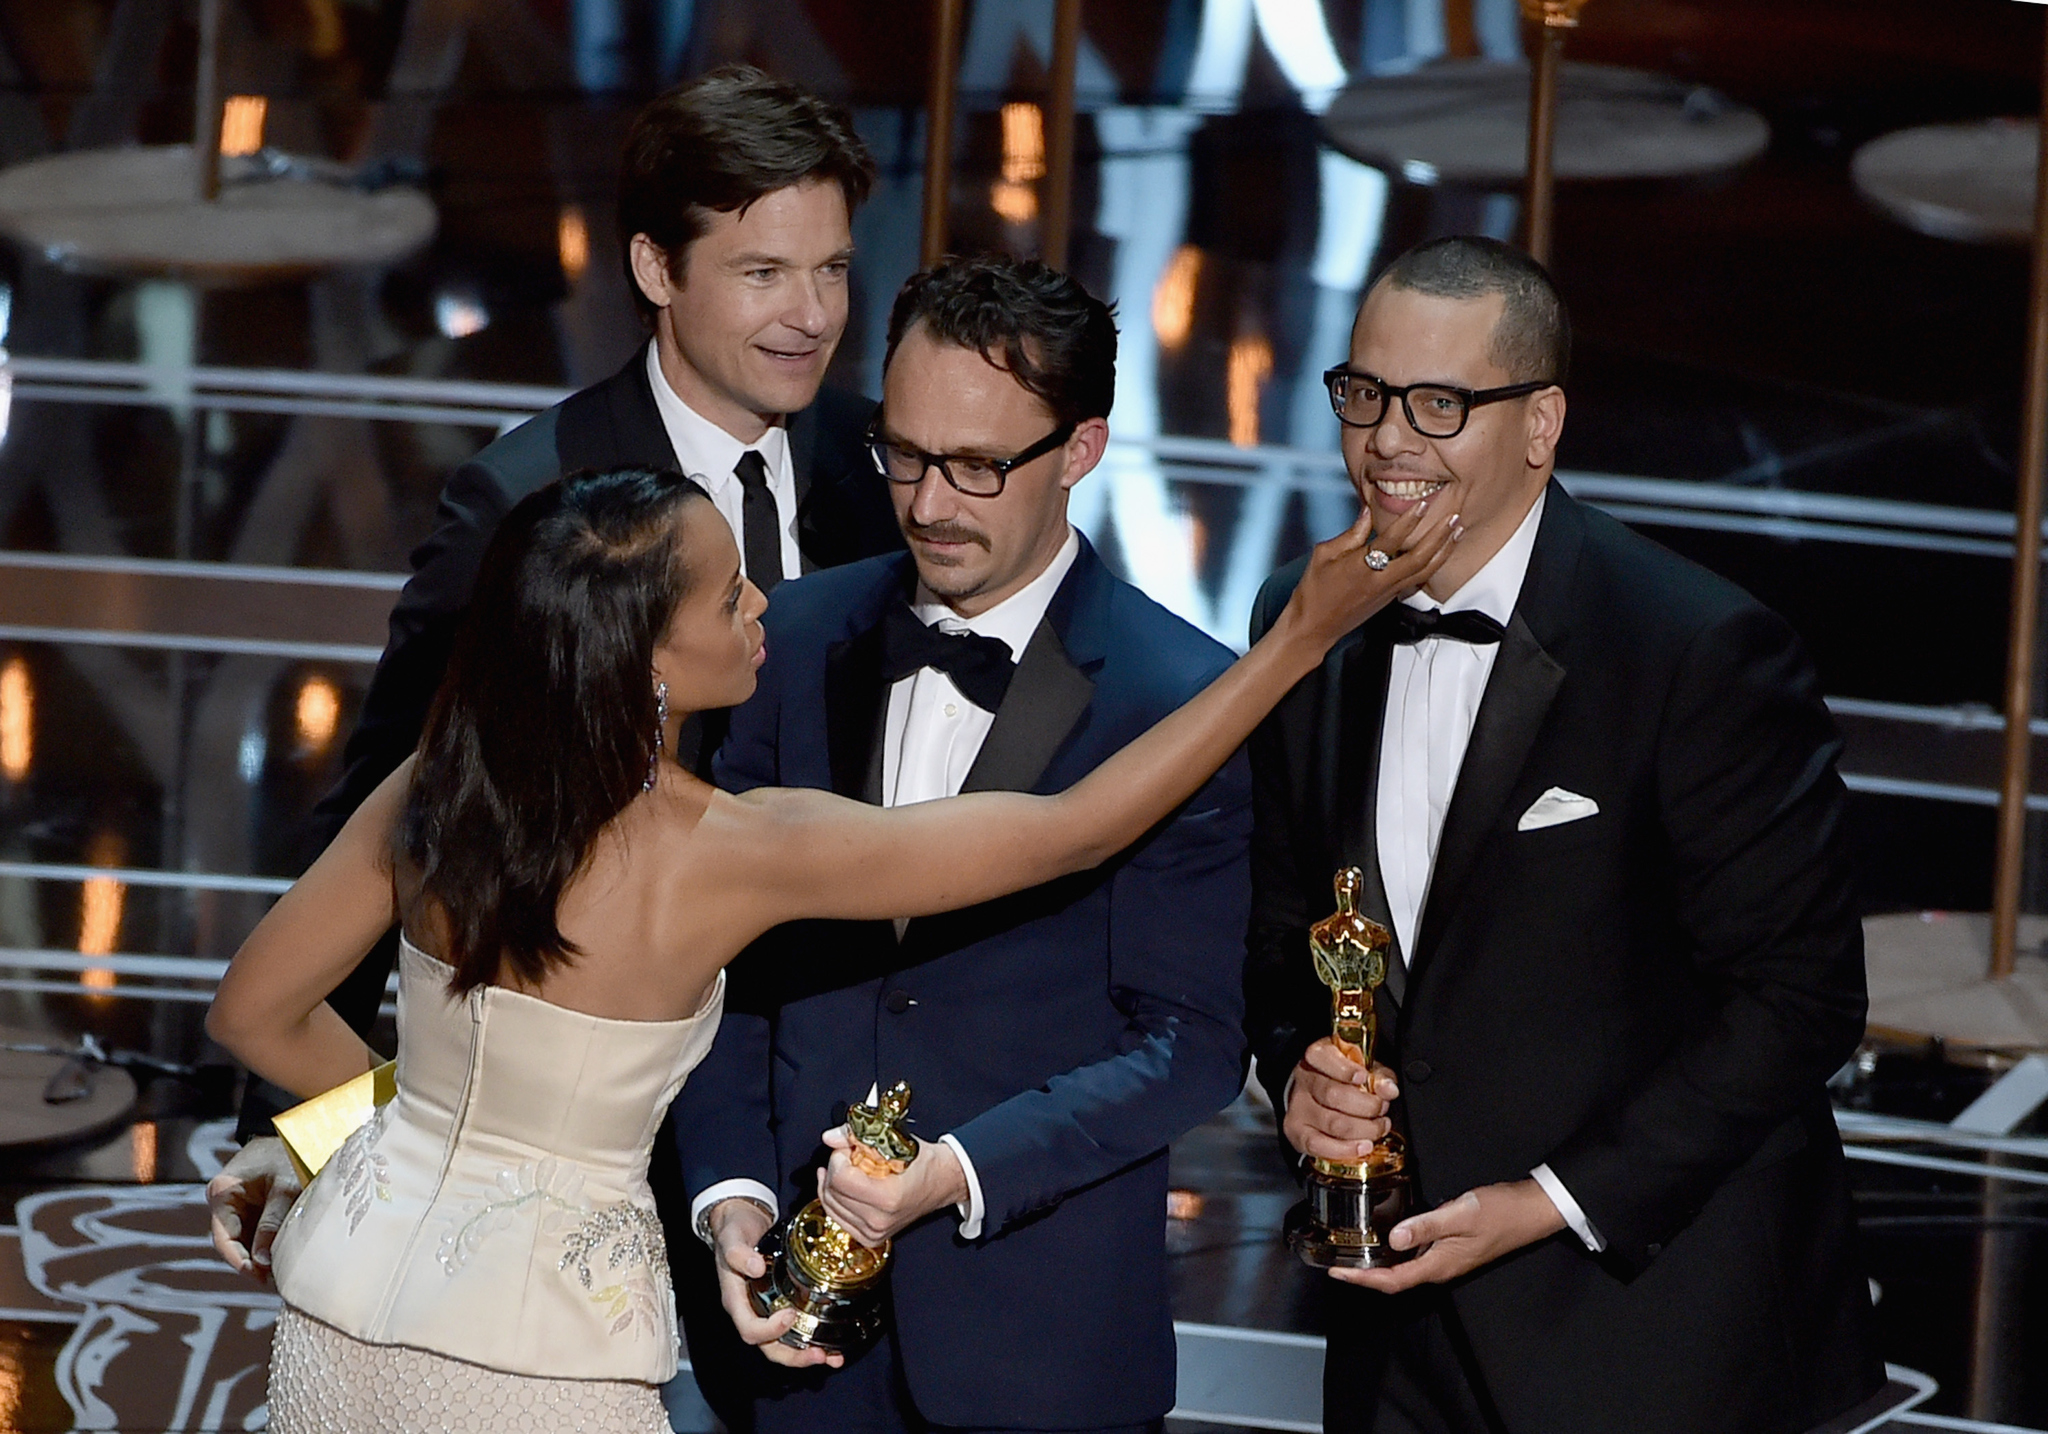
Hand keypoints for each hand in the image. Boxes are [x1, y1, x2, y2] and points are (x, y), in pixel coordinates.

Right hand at [205, 1137, 302, 1282]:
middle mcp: (224, 1201)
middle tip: (276, 1281)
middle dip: (253, 1262)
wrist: (301, 1129)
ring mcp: (238, 1205)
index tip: (259, 1276)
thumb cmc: (290, 1153)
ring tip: (284, 1273)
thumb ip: (273, 1223)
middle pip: (234, 1242)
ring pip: (246, 1239)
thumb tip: (264, 1264)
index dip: (239, 1260)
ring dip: (263, 1256)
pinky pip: (257, 1231)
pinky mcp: (254, 1207)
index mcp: (222, 1192)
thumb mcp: (285, 1186)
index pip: (224, 1237)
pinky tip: (286, 1257)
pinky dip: (270, 1244)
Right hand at [706, 1198, 842, 1369]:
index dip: (770, 1330)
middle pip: (769, 1347)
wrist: (740, 1221)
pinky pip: (793, 1329)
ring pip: (783, 1344)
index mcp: (736, 1301)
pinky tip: (832, 1346)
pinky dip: (811, 1340)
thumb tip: (755, 1268)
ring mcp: (765, 1311)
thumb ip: (738, 1253)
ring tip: (832, 1357)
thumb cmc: (734, 1231)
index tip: (790, 1315)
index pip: (750, 1330)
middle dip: (794, 1356)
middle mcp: (750, 1312)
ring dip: (806, 1354)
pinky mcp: (780, 1304)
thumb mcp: (732, 1238)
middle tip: (819, 1355)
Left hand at [815, 1130, 967, 1247]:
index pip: (841, 1179)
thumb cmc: (924, 1162)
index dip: (839, 1158)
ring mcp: (874, 1232)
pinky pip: (837, 1217)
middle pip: (832, 1192)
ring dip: (833, 1183)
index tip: (849, 1149)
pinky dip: (836, 1199)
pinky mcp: (870, 1237)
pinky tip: (843, 1186)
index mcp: (888, 1197)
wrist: (942, 1182)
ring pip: (830, 1205)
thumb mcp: (894, 1141)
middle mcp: (879, 1220)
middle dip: (835, 1168)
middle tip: (849, 1156)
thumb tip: (830, 1137)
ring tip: (850, 1170)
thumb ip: (856, 1136)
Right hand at [1282, 499, 1460, 650]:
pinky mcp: (1390, 598)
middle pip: (1418, 557)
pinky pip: (1418, 580)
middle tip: (1454, 518)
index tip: (1423, 504)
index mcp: (1361, 567)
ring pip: (1425, 570)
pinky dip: (1433, 565)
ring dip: (1444, 550)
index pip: (1391, 539)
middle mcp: (1380, 580)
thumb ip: (1351, 534)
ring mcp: (1388, 591)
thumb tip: (1368, 512)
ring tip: (1457, 532)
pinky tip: (1442, 554)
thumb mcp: (1324, 555)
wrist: (1313, 628)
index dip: (1408, 520)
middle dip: (1439, 536)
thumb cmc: (1314, 590)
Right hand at [1282, 1041, 1399, 1163]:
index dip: (1344, 1069)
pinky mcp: (1296, 1131)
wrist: (1315, 1095)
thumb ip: (1378, 1077)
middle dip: (1367, 1106)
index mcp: (1318, 1055)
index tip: (1364, 1078)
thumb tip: (1389, 1090)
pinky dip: (1345, 1150)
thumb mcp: (1365, 1068)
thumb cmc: (1344, 1079)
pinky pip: (1318, 1146)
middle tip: (1382, 1108)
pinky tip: (1362, 1147)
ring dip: (1364, 1129)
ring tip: (1379, 1128)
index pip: (1323, 1058)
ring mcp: (1298, 1107)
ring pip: (1332, 1123)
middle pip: (1334, 1095)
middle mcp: (1305, 1079)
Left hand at [1331, 1178, 1565, 1291]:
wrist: (1532, 1211)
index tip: (1337, 1272)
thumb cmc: (1500, 1212)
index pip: (1392, 1280)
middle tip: (1336, 1263)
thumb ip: (1425, 1226)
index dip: (1362, 1279)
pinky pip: (1416, 1256)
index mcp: (1439, 1265)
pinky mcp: (1451, 1248)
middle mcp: (1440, 1267)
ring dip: (1378, 1264)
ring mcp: (1446, 1259)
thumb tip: (1393, 1238)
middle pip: (1394, 1279)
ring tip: (1353, 1251)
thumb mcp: (1460, 1214)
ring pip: (1404, 1268)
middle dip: (1364, 1274)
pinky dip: (1395, 1251)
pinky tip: (1386, 1236)